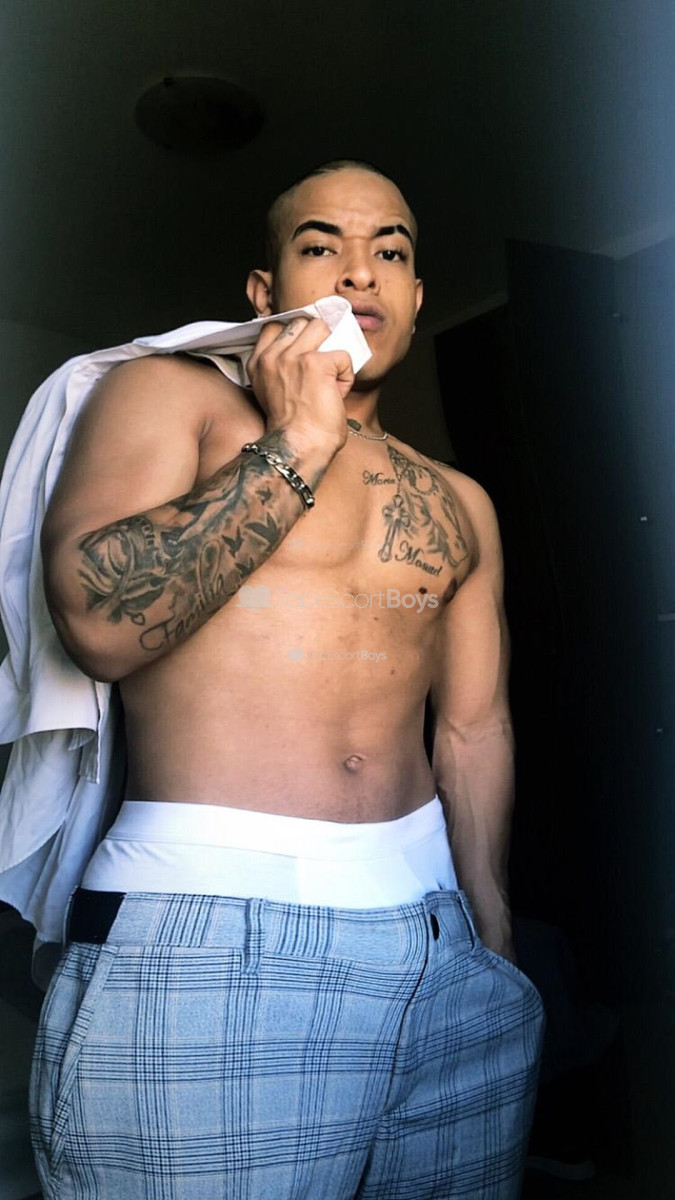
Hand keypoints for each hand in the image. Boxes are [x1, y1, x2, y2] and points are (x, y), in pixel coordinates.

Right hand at [247, 317, 353, 453]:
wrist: (298, 449)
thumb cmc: (292, 431)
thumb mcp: (273, 391)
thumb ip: (281, 368)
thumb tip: (309, 351)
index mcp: (257, 364)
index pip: (276, 326)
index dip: (296, 336)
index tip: (305, 355)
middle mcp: (271, 357)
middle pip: (301, 322)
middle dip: (316, 340)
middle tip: (321, 369)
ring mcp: (293, 357)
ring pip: (322, 328)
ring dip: (331, 351)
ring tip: (330, 379)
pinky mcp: (317, 363)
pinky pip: (343, 356)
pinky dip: (347, 376)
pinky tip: (337, 395)